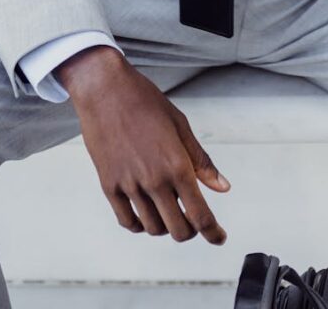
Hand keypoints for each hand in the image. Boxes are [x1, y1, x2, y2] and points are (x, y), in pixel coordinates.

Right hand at [57, 47, 229, 242]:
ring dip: (167, 227)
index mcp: (176, 165)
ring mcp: (129, 185)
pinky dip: (140, 225)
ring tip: (171, 212)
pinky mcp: (108, 186)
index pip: (200, 215)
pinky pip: (127, 221)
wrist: (105, 90)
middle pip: (178, 229)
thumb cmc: (145, 102)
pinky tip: (147, 213)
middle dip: (192, 231)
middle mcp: (154, 180)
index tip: (220, 238)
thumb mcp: (180, 126)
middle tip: (196, 221)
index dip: (213, 233)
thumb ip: (201, 161)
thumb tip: (222, 188)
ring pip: (153, 228)